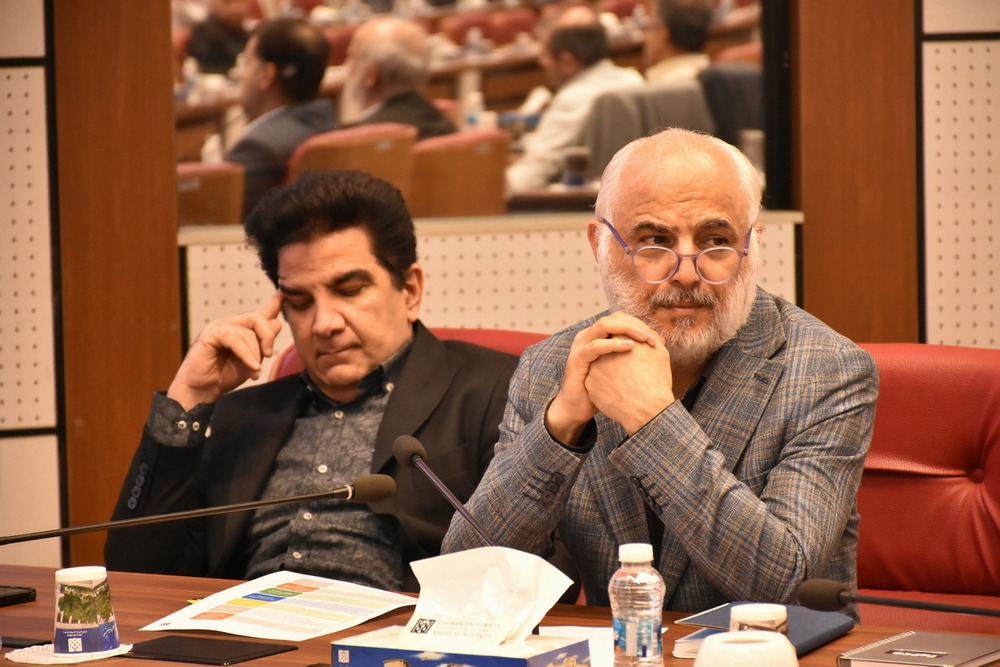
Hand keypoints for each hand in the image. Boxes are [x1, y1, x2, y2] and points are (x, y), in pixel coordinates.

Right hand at [167, 291, 283, 409]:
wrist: (203, 389)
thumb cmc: (225, 375)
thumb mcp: (252, 359)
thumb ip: (263, 344)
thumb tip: (276, 324)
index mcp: (243, 328)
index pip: (262, 313)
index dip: (275, 302)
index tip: (285, 293)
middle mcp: (232, 323)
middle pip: (259, 318)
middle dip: (268, 336)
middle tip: (269, 355)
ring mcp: (220, 326)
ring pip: (248, 331)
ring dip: (255, 353)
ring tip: (255, 370)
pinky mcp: (211, 334)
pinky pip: (235, 340)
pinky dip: (247, 355)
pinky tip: (252, 367)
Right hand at [546, 312, 663, 444]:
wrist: (579, 408)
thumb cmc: (602, 389)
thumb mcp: (622, 368)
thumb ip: (636, 354)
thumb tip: (660, 344)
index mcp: (599, 336)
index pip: (621, 319)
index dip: (640, 325)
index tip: (657, 340)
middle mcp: (588, 336)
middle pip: (614, 317)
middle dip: (636, 325)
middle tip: (652, 338)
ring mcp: (581, 345)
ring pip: (604, 325)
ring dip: (627, 329)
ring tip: (644, 339)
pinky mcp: (577, 359)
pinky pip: (595, 345)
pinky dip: (613, 344)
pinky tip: (629, 347)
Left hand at [585, 330, 673, 434]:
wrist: (647, 411)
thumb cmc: (657, 383)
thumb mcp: (661, 355)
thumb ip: (651, 338)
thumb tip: (645, 333)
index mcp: (621, 339)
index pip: (620, 334)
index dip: (630, 342)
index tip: (637, 352)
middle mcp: (604, 350)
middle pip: (608, 347)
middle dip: (617, 353)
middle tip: (629, 364)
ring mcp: (594, 367)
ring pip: (600, 363)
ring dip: (611, 367)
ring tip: (626, 379)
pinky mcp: (590, 383)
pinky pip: (597, 379)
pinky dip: (606, 382)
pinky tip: (618, 389)